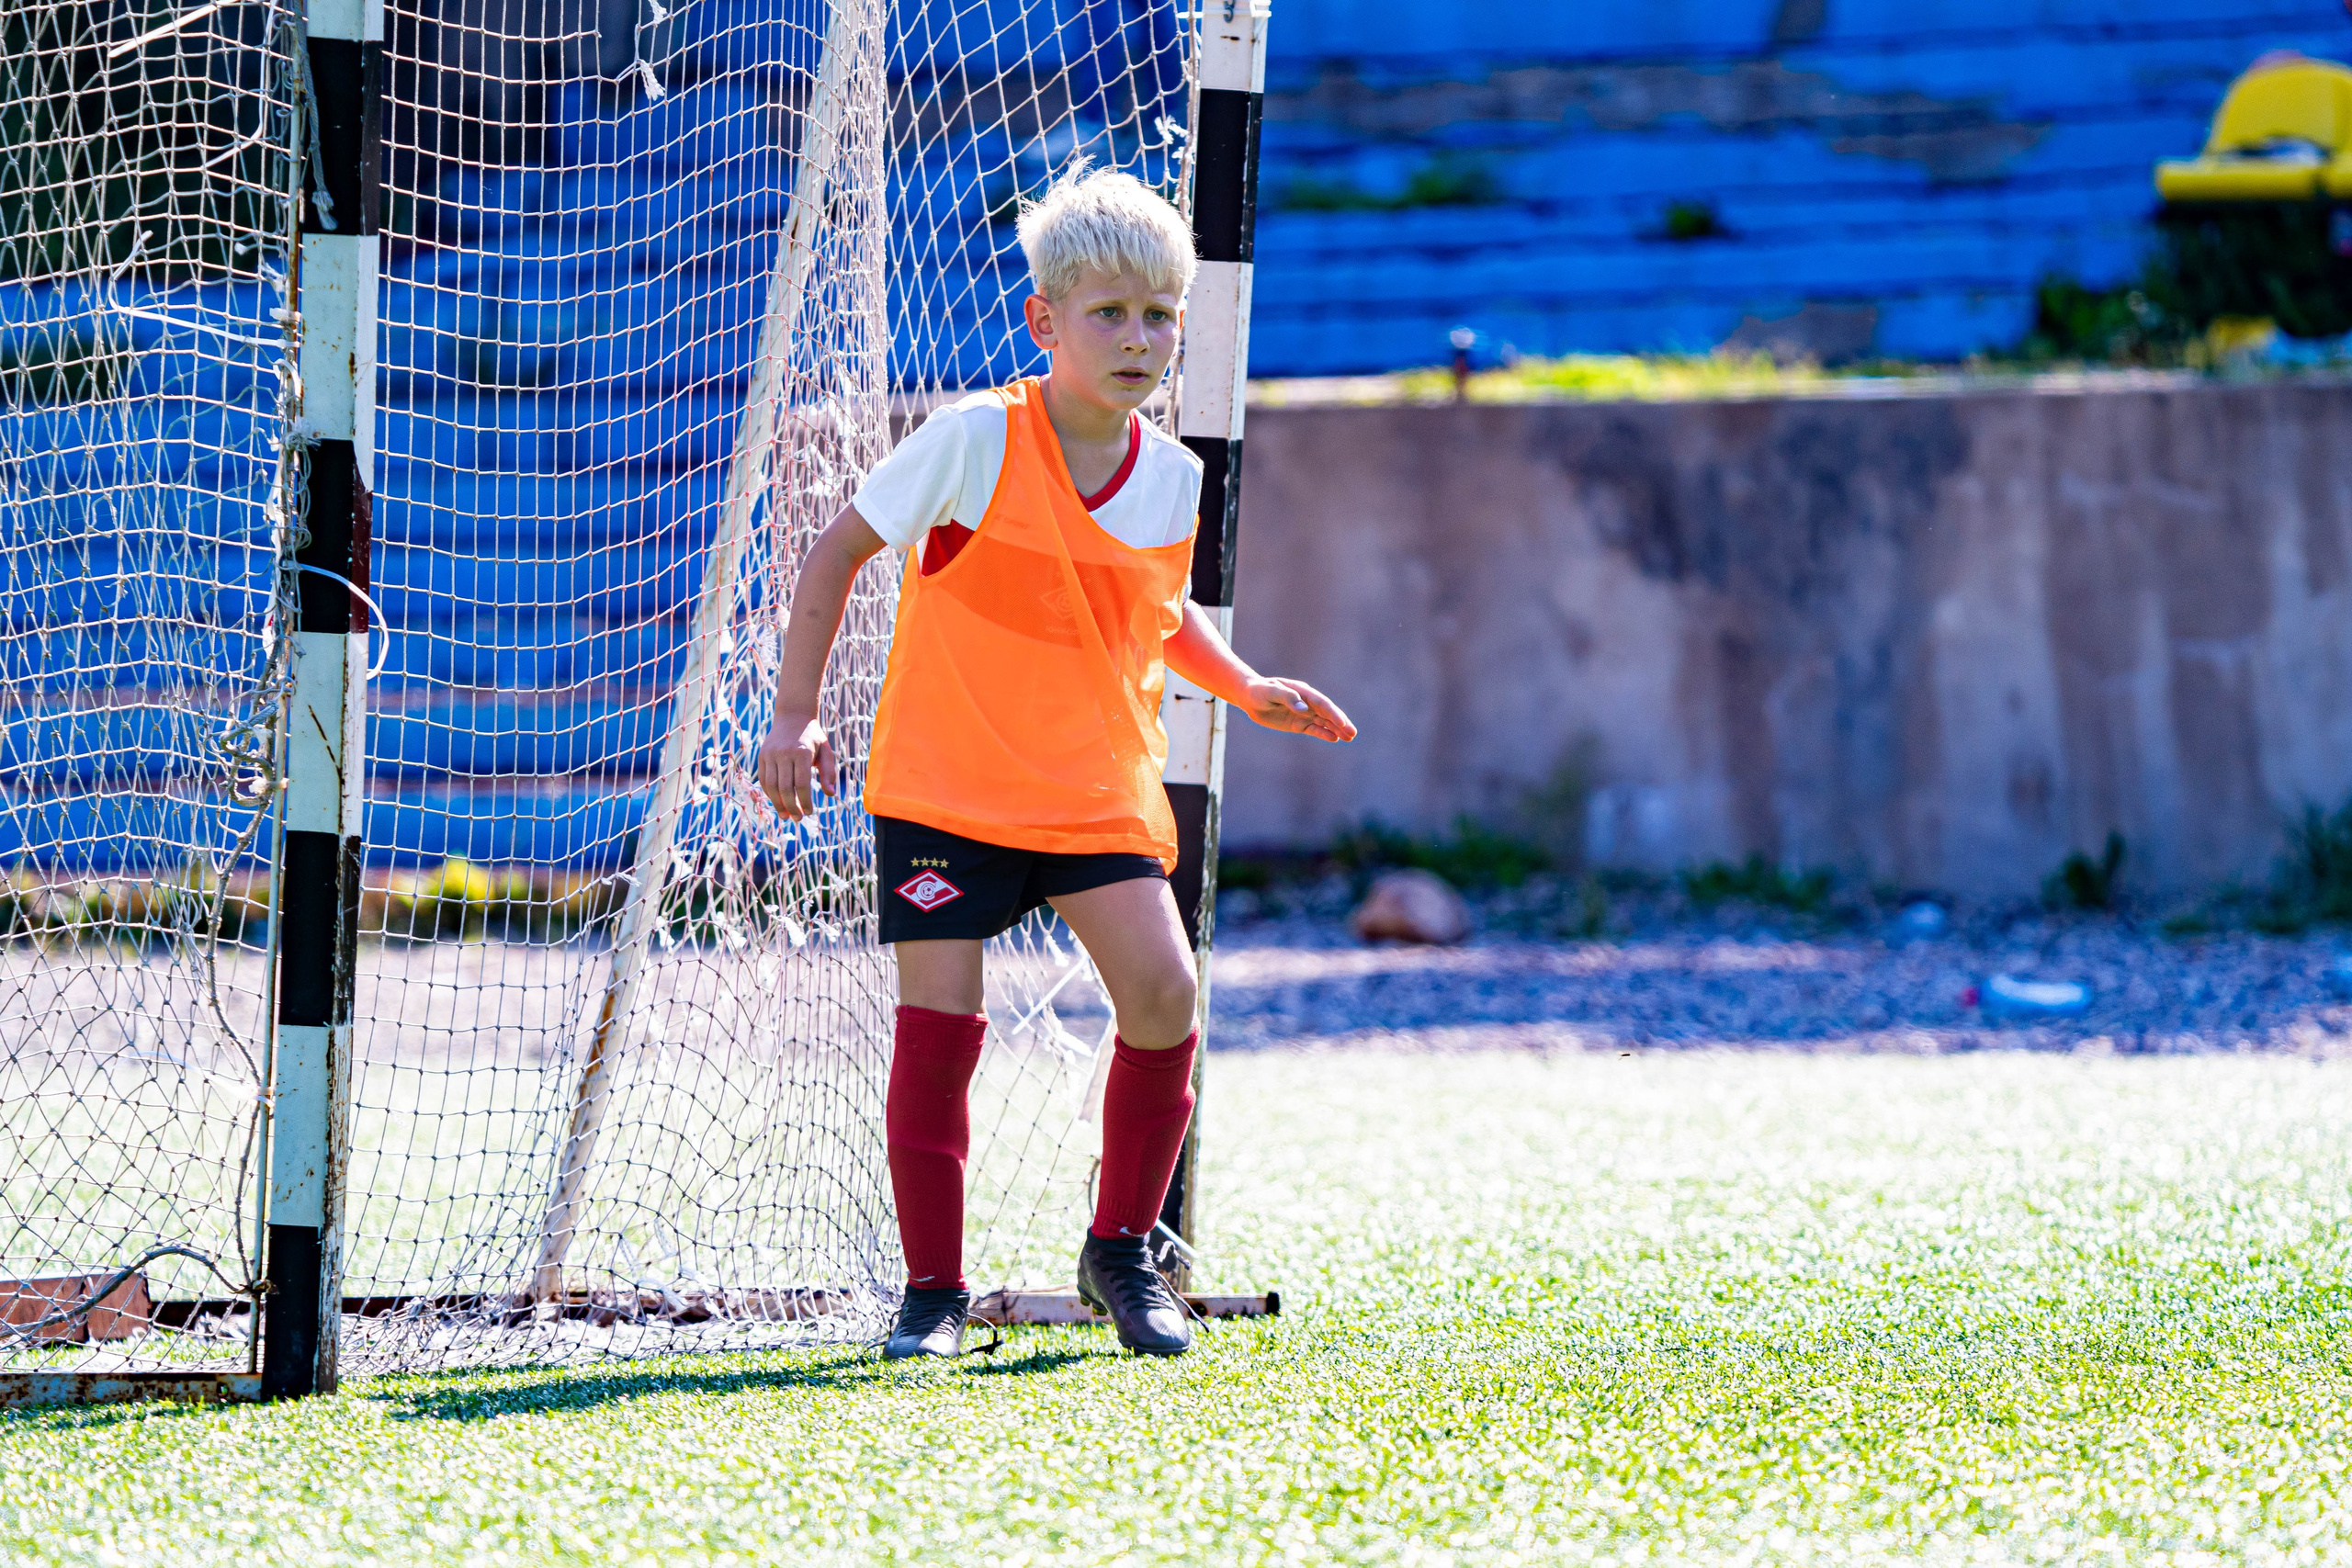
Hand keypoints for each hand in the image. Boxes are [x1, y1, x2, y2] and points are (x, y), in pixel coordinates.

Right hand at [758, 712, 836, 818]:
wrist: (792, 716)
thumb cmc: (813, 737)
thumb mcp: (826, 751)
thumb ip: (829, 772)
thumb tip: (830, 795)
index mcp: (801, 753)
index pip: (801, 784)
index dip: (805, 801)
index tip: (810, 812)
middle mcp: (783, 753)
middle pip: (784, 788)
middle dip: (791, 807)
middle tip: (798, 819)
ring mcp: (770, 754)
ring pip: (771, 786)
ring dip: (777, 804)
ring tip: (786, 816)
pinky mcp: (762, 756)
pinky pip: (763, 779)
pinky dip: (769, 793)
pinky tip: (777, 802)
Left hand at [1238, 677, 1355, 742]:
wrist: (1249, 697)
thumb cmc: (1259, 691)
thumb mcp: (1271, 692)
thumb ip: (1287, 697)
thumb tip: (1303, 709)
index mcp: (1303, 692)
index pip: (1322, 704)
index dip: (1333, 713)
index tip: (1343, 723)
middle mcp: (1306, 703)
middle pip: (1327, 713)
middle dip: (1340, 723)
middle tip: (1353, 733)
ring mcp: (1303, 713)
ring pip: (1323, 722)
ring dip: (1336, 730)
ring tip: (1349, 738)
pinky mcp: (1298, 723)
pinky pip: (1313, 729)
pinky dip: (1323, 734)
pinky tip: (1334, 739)